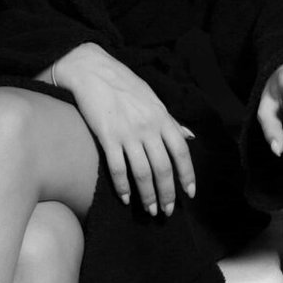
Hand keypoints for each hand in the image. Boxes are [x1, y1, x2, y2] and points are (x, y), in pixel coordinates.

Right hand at [51, 43, 194, 214]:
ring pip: (142, 173)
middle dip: (167, 194)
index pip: (181, 152)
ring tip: (150, 210)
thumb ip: (171, 121)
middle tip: (167, 211)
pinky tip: (125, 198)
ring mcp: (127, 133)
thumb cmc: (124, 85)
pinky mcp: (106, 137)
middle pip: (163, 169)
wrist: (92, 70)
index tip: (189, 194)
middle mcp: (148, 127)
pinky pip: (117, 168)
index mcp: (162, 118)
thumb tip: (190, 136)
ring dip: (147, 196)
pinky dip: (122, 187)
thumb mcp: (154, 100)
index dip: (187, 175)